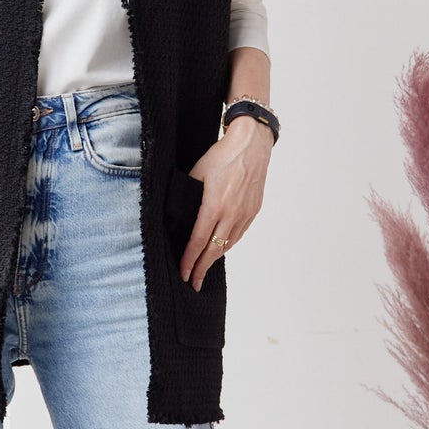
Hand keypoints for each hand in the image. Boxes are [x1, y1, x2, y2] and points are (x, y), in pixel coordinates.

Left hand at [180, 116, 272, 289]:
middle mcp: (231, 214)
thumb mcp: (197, 172)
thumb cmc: (222, 156)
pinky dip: (227, 245)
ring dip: (214, 259)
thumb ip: (186, 195)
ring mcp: (244, 214)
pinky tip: (220, 249)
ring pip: (228, 245)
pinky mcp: (253, 211)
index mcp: (214, 206)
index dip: (189, 260)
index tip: (183, 274)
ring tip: (203, 269)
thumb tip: (175, 213)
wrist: (251, 145)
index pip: (198, 241)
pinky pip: (238, 235)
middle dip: (201, 269)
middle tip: (193, 283)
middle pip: (213, 250)